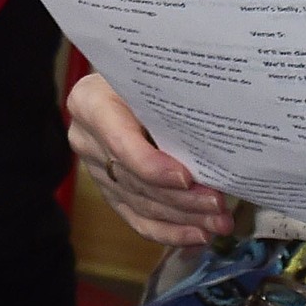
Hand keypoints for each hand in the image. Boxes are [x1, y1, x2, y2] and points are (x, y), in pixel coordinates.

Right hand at [67, 72, 233, 247]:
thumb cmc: (148, 70)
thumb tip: (217, 126)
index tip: (187, 177)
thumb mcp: (153, 73)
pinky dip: (170, 231)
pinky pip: (137, 219)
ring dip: (183, 218)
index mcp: (90, 104)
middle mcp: (86, 139)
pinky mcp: (110, 190)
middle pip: (135, 180)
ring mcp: (96, 168)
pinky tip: (197, 236)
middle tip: (218, 205)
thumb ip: (170, 99)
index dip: (153, 166)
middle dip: (181, 198)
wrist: (127, 77)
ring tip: (218, 223)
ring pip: (140, 204)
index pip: (121, 144)